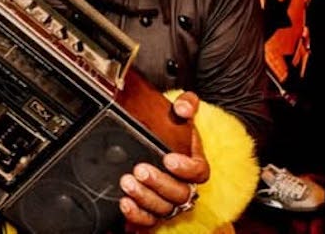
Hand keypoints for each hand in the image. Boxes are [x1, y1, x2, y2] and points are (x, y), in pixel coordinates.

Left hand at [119, 92, 208, 228]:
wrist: (162, 148)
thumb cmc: (174, 136)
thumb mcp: (181, 115)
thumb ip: (186, 104)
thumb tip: (184, 106)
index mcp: (195, 165)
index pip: (199, 172)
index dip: (186, 168)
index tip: (169, 158)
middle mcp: (185, 187)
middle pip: (179, 193)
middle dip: (159, 183)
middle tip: (140, 170)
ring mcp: (169, 201)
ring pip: (163, 208)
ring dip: (145, 197)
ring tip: (127, 182)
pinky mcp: (153, 212)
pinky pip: (148, 220)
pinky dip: (136, 215)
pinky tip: (125, 203)